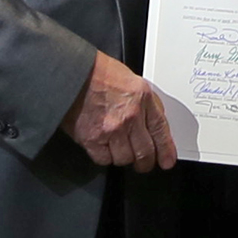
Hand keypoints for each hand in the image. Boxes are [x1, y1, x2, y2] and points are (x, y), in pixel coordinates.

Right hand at [64, 51, 177, 169]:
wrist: (71, 74)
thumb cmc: (98, 73)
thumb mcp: (132, 81)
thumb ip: (146, 103)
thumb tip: (153, 124)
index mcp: (142, 99)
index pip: (161, 131)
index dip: (166, 150)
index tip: (166, 161)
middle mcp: (130, 116)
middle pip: (145, 152)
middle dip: (145, 162)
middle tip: (143, 164)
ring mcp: (111, 129)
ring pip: (125, 159)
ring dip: (123, 157)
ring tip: (116, 148)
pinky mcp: (92, 139)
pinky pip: (104, 159)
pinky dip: (104, 156)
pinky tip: (102, 146)